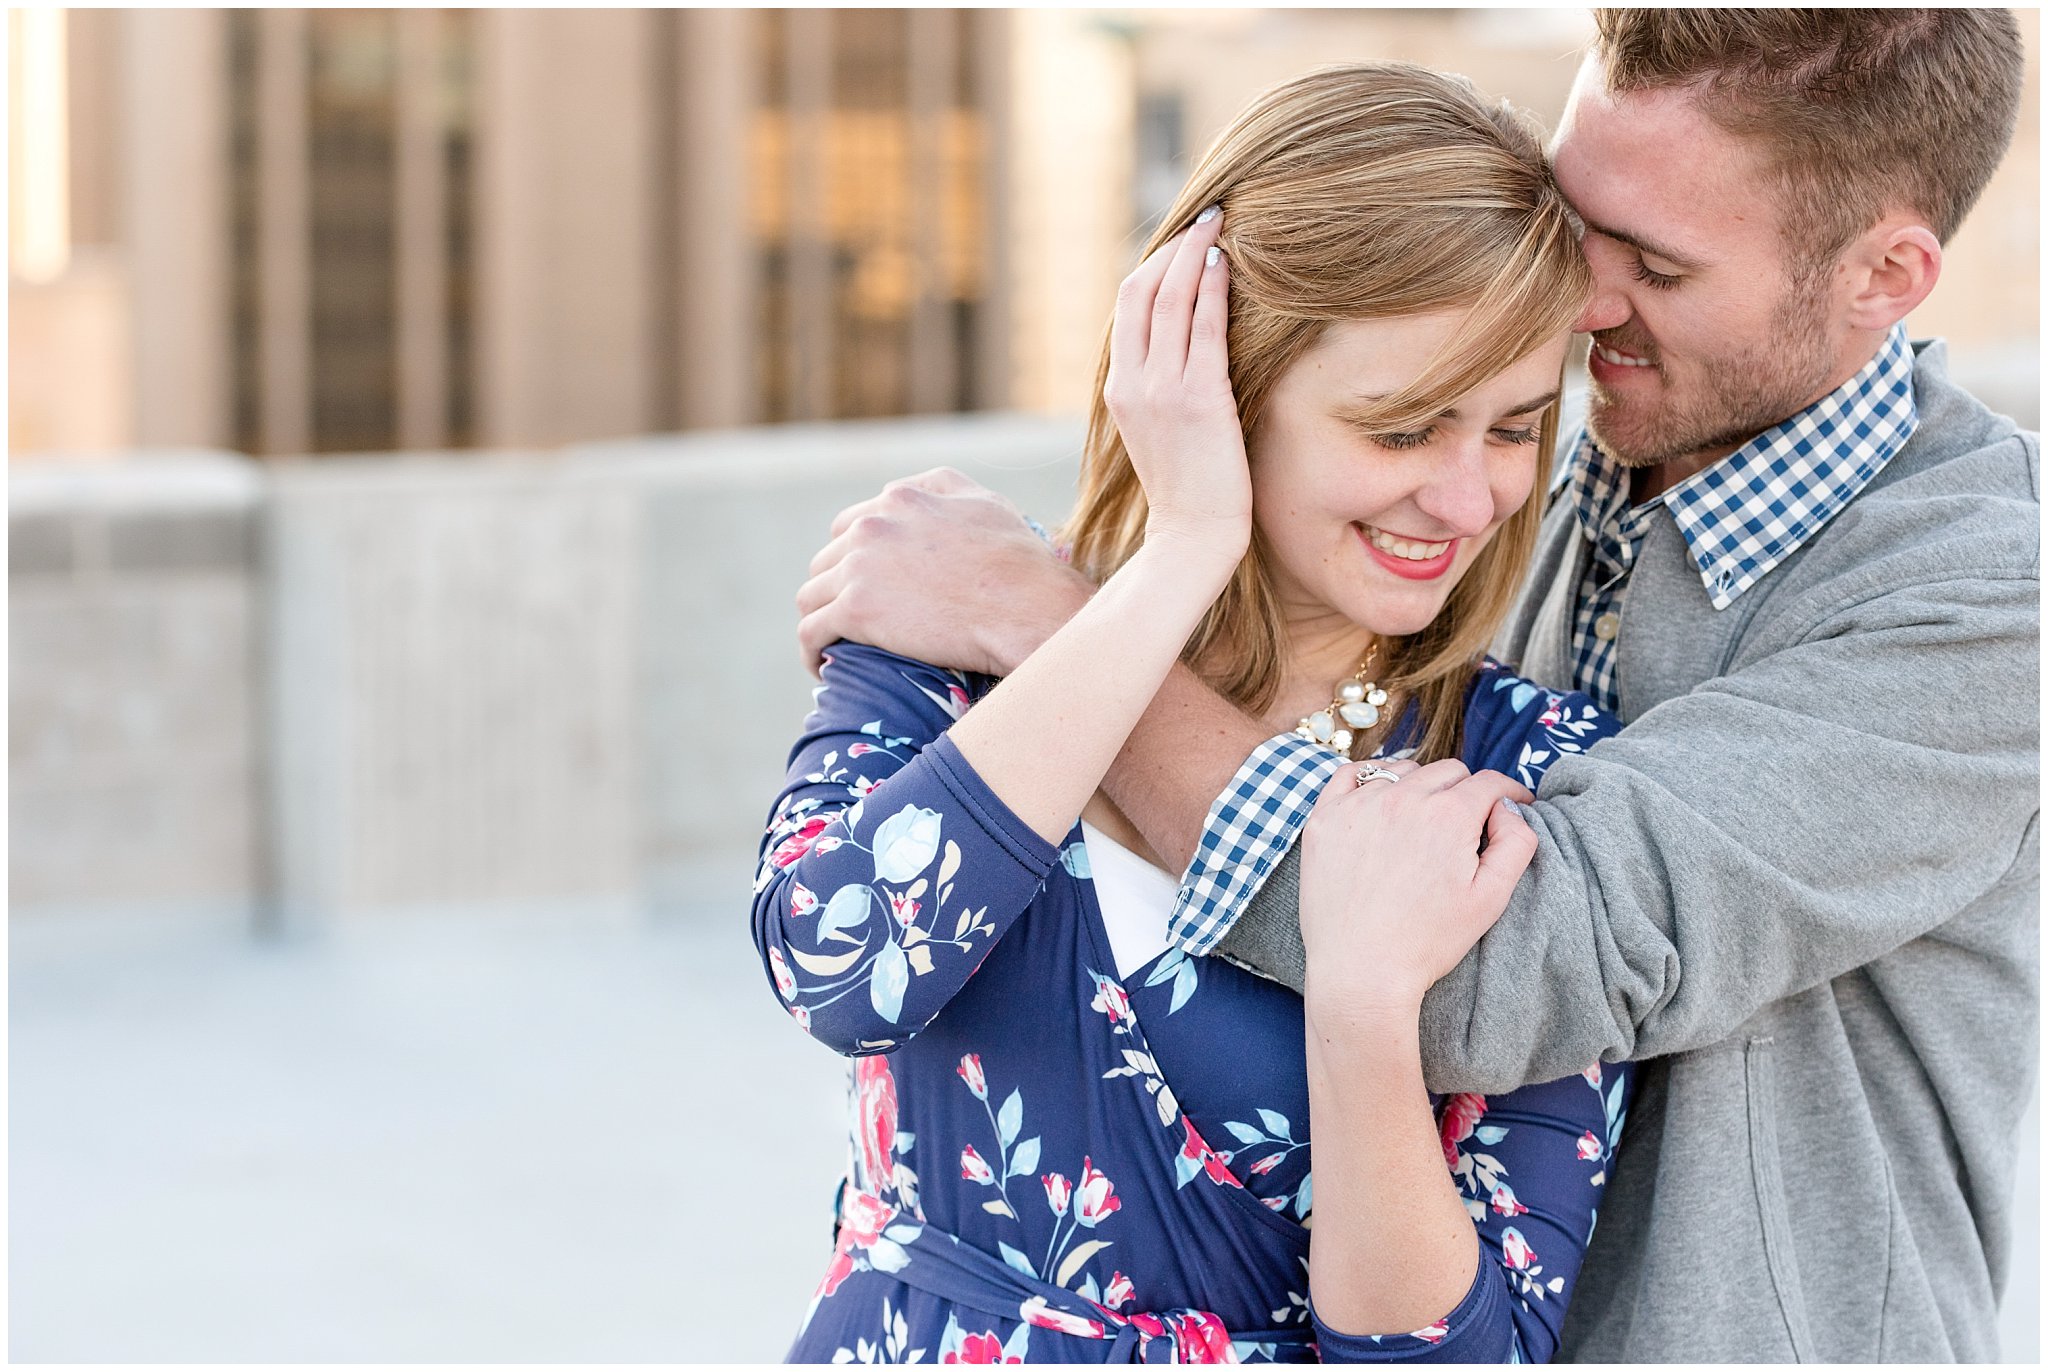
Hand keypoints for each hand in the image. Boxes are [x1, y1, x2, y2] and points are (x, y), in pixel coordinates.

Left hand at [796, 468, 1094, 677]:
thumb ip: (944, 490)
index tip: (865, 585)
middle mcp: (873, 525)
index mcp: (902, 499)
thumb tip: (923, 495)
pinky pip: (811, 631)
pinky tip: (821, 667)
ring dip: (819, 619)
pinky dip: (810, 649)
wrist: (1025, 607)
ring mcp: (860, 567)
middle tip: (851, 622)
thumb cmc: (1019, 562)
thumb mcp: (985, 503)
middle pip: (828, 560)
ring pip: (811, 595)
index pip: (852, 525)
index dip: (855, 557)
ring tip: (831, 646)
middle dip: (836, 589)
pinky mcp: (856, 610)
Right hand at [1104, 207, 1251, 554]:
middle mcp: (1133, 383)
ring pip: (1171, 300)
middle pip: (1143, 291)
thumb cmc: (1187, 490)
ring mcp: (1162, 389)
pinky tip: (1228, 263)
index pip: (1127, 307)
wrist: (1190, 536)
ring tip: (1221, 224)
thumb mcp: (1159, 432)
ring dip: (1196, 255)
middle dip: (1174, 248)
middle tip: (1207, 217)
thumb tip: (1186, 351)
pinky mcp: (1197, 399)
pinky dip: (1212, 289)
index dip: (1154, 265)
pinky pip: (1203, 329)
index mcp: (1119, 389)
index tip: (1184, 241)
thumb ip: (1160, 389)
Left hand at [1298, 759, 1537, 1020]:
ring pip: (1401, 772)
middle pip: (1446, 772)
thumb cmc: (1429, 941)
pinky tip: (1377, 803)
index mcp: (1449, 815)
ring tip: (1420, 822)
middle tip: (1463, 825)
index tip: (1510, 804)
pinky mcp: (1324, 819)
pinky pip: (1350, 776)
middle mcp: (1402, 799)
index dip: (1507, 792)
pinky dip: (1368, 781)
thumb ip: (1516, 843)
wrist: (1361, 970)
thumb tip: (1509, 807)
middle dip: (1464, 792)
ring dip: (1418, 788)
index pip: (1487, 782)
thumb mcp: (1491, 898)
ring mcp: (1358, 805)